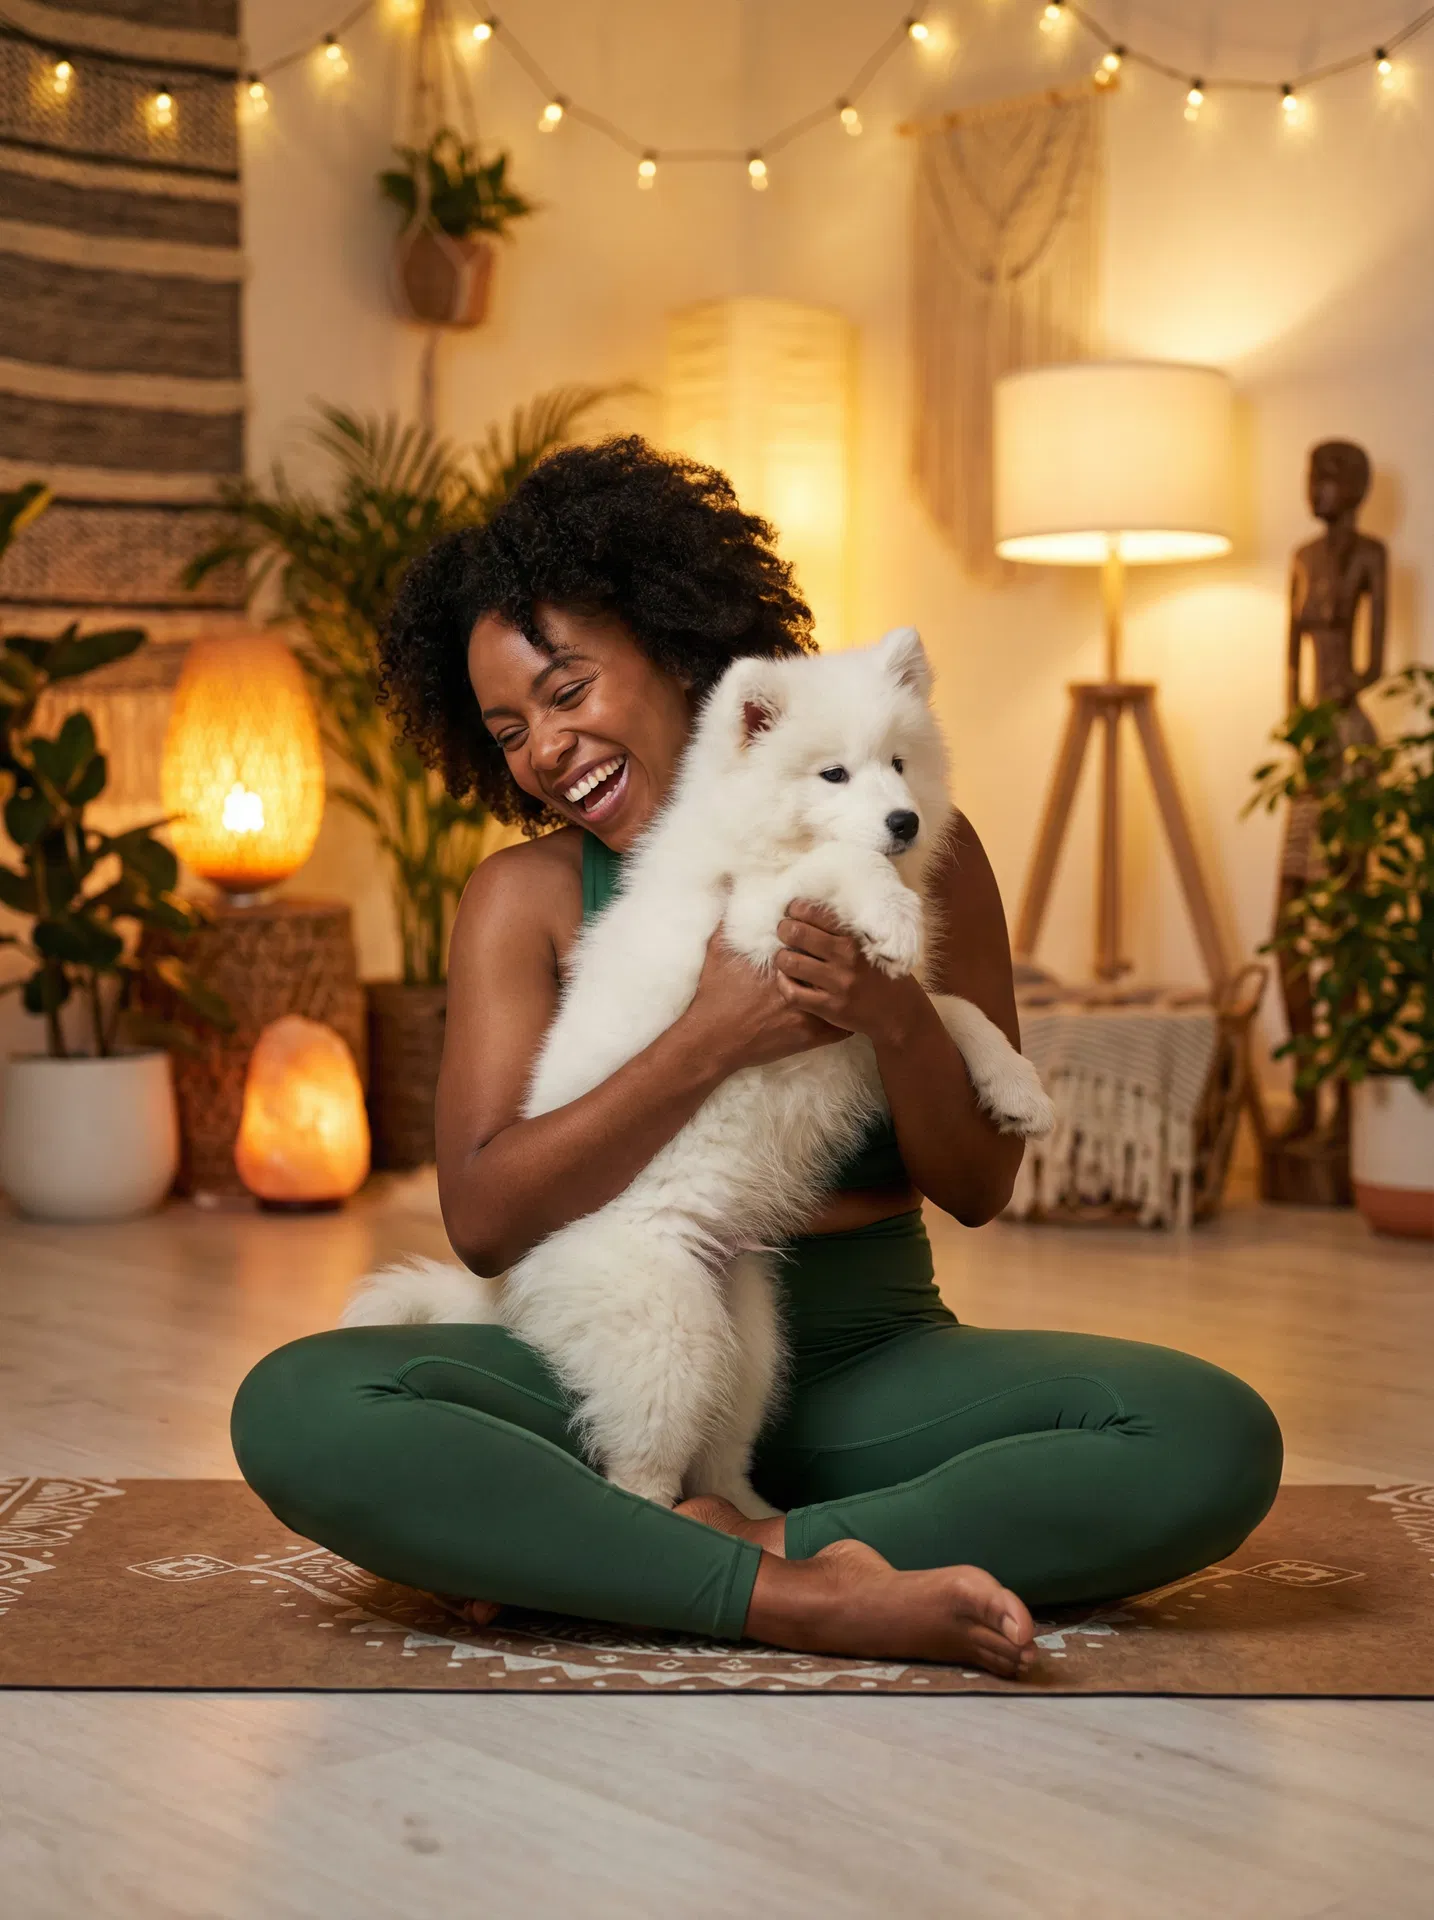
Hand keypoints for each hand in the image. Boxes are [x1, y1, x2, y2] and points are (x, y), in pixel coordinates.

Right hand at [683, 926, 847, 1073]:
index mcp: (785, 959)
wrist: (712, 1039)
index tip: (825, 935)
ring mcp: (810, 1011)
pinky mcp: (811, 1036)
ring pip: (843, 995)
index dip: (825, 935)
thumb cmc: (714, 994)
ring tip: (848, 982)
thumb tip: (731, 888)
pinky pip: (842, 1026)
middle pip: (836, 964)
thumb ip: (731, 919)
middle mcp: (803, 982)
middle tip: (841, 958)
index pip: (819, 939)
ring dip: (845, 988)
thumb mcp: (718, 949)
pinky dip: (844, 1019)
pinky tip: (843, 1012)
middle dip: (840, 961)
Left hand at [773, 901, 925, 1043]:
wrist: (898, 1012)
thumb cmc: (880, 973)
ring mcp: (837, 983)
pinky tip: (786, 979)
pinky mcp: (830, 1007)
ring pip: (790, 963)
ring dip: (781, 957)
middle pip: (796, 933)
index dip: (796, 908)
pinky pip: (793, 993)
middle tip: (783, 932)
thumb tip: (810, 909)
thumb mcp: (871, 944)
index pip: (816, 913)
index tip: (791, 911)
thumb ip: (845, 930)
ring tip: (783, 956)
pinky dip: (783, 984)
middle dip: (783, 929)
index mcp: (855, 938)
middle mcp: (846, 958)